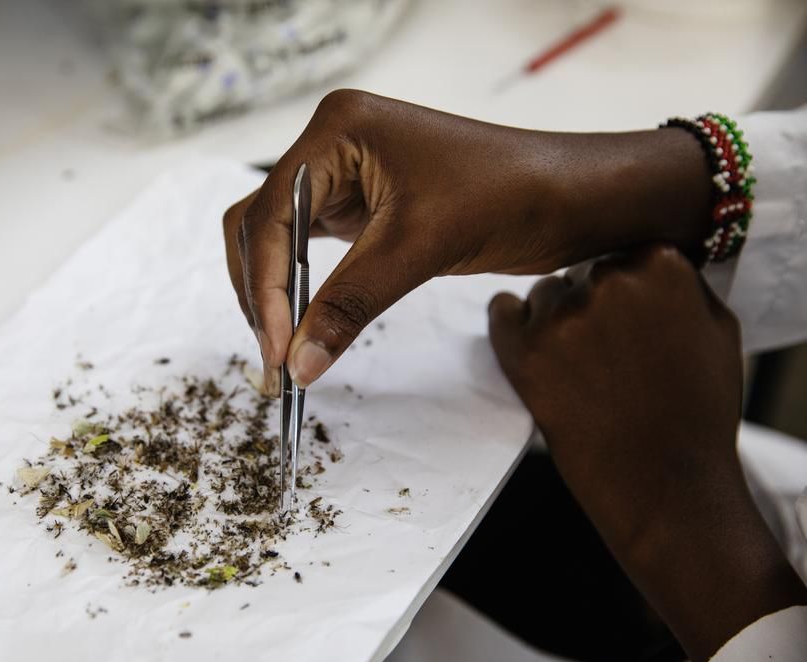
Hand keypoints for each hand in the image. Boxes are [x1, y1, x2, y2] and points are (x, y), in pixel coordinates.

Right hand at [223, 89, 711, 392]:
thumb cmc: (509, 196)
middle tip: (276, 358)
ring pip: (278, 237)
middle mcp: (331, 143)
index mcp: (338, 129)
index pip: (271, 213)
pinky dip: (303, 286)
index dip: (266, 286)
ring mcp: (343, 172)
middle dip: (262, 291)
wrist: (569, 196)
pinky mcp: (360, 201)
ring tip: (285, 349)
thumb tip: (297, 365)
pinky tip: (305, 322)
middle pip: (260, 224)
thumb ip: (349, 305)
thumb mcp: (419, 249)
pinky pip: (310, 245)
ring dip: (276, 292)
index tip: (275, 348)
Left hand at [488, 245, 806, 661]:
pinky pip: (501, 312)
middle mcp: (610, 282)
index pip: (626, 252)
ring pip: (544, 295)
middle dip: (590, 302)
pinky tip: (530, 348)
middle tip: (605, 350)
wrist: (664, 484)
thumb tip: (644, 259)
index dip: (625, 285)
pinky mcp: (524, 350)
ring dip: (555, 319)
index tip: (627, 314)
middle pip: (582, 272)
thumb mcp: (716, 330)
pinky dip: (510, 326)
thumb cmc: (696, 413)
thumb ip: (681, 283)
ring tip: (581, 369)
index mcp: (662, 267)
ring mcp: (563, 316)